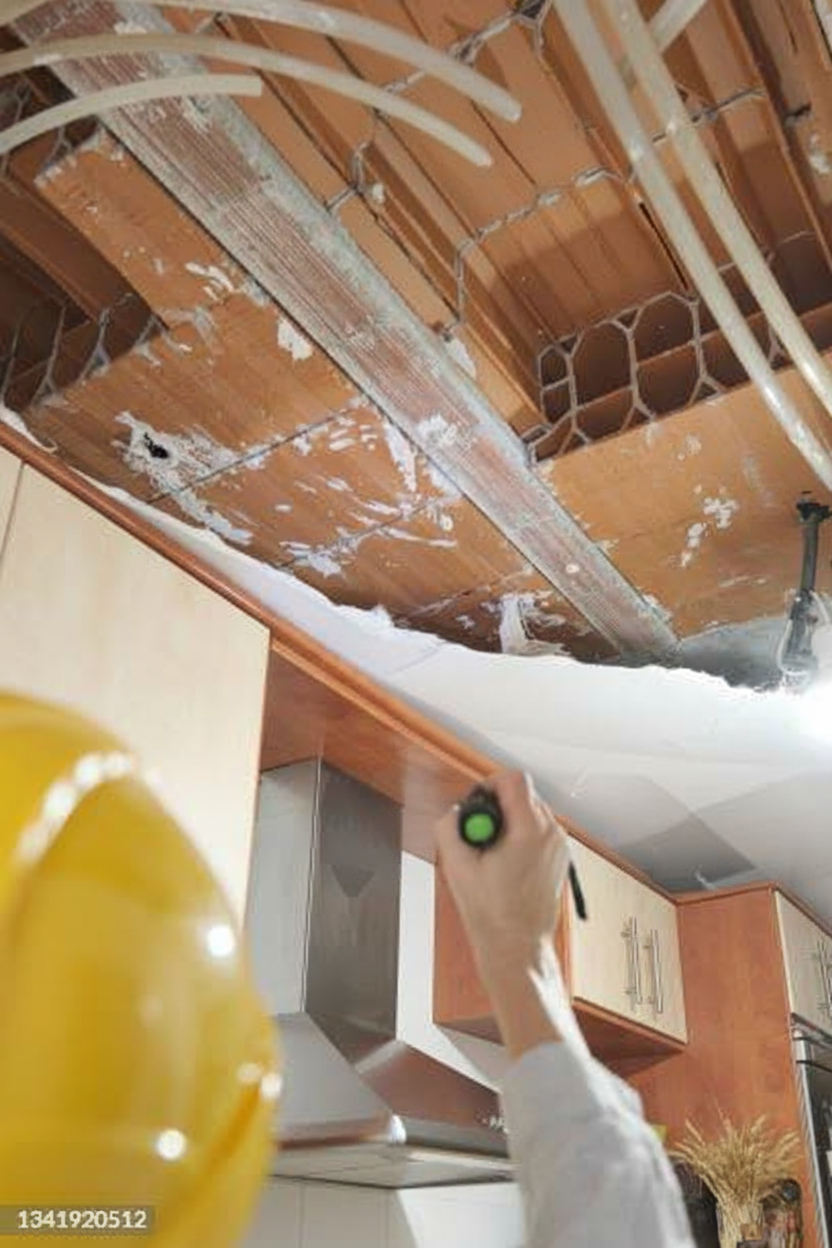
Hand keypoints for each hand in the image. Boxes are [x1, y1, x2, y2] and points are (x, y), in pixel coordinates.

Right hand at [435, 769, 569, 987]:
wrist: (517, 945)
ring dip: (509, 822)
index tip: (478, 802)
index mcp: (529, 830)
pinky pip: (539, 830)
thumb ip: (449, 826)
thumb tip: (455, 812)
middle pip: (522, 794)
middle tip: (480, 834)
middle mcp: (550, 833)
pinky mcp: (560, 857)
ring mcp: (559, 845)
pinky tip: (506, 862)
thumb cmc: (493, 913)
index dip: (490, 783)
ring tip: (493, 853)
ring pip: (531, 811)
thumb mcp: (457, 865)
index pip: (514, 779)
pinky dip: (521, 836)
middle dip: (497, 807)